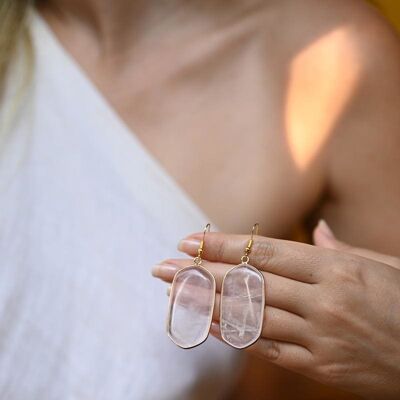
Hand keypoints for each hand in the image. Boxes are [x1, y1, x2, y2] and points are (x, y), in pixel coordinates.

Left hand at [152, 221, 399, 398]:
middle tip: (163, 267)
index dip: (222, 247)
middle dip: (200, 273)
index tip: (189, 242)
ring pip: (250, 317)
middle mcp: (323, 301)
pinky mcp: (321, 367)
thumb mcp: (382, 263)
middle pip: (248, 284)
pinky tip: (208, 324)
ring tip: (173, 294)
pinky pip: (268, 349)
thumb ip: (340, 248)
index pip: (264, 253)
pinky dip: (235, 335)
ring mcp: (320, 337)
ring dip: (208, 304)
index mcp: (336, 269)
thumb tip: (316, 230)